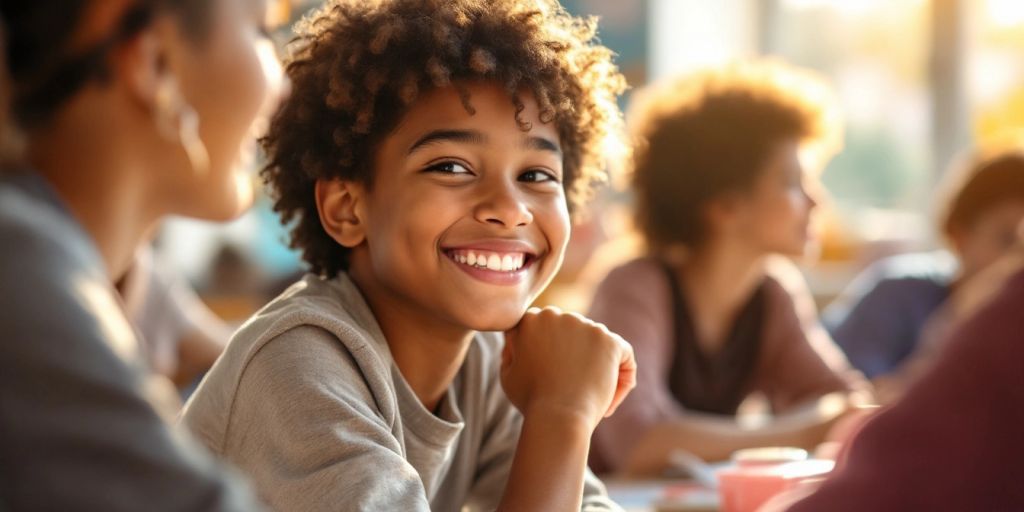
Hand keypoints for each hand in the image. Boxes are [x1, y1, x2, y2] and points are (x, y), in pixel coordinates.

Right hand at [501, 307, 635, 428]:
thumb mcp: (508, 375)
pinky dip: (622, 375)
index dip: (547, 355)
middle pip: (572, 334)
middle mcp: (558, 315)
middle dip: (574, 359)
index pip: (544, 330)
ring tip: (591, 400)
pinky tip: (611, 399)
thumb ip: (512, 352)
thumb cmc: (531, 401)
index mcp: (530, 319)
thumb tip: (518, 341)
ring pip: (597, 345)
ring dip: (597, 367)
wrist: (557, 418)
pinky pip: (623, 354)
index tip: (548, 381)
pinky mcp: (610, 341)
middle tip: (572, 390)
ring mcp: (586, 326)